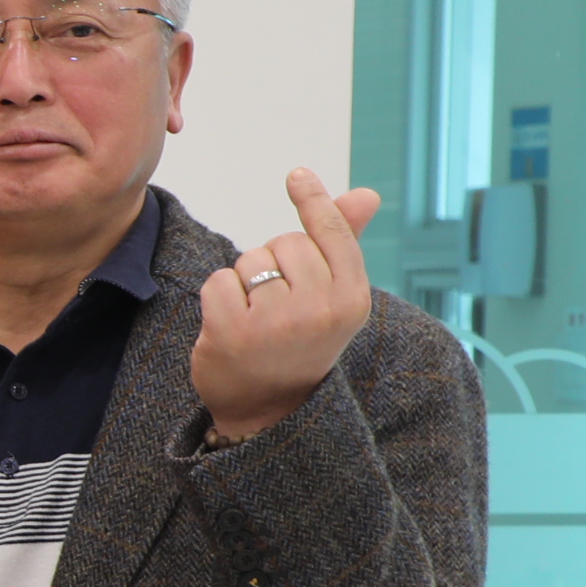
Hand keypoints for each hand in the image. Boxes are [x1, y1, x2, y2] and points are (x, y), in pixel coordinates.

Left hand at [193, 168, 384, 442]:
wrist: (268, 412)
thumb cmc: (301, 343)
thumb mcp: (331, 299)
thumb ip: (342, 244)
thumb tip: (367, 193)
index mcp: (352, 300)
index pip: (330, 234)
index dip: (313, 201)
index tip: (297, 174)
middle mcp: (321, 310)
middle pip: (284, 243)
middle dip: (274, 263)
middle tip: (278, 306)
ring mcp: (276, 322)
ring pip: (250, 260)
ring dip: (246, 282)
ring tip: (258, 320)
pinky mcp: (232, 331)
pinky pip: (218, 281)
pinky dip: (218, 298)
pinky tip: (231, 327)